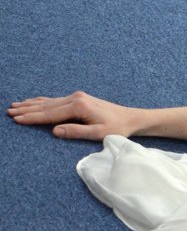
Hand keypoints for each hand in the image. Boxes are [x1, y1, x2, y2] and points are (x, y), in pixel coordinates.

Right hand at [7, 92, 140, 140]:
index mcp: (79, 106)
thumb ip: (76, 132)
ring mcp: (77, 97)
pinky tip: (32, 102)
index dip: (32, 117)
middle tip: (8, 111)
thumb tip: (54, 131)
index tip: (16, 119)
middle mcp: (76, 98)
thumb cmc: (117, 128)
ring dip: (31, 104)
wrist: (130, 118)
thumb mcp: (98, 133)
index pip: (50, 114)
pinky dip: (42, 101)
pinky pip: (55, 100)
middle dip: (26, 109)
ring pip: (48, 102)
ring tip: (14, 106)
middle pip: (46, 105)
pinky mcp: (78, 99)